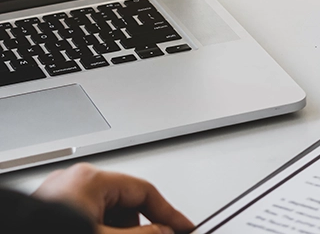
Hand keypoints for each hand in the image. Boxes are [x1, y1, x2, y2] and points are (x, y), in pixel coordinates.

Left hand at [32, 163, 194, 233]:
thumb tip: (165, 232)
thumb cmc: (46, 232)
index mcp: (91, 180)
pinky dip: (98, 229)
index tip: (185, 227)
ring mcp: (60, 195)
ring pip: (107, 211)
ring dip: (118, 229)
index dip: (169, 212)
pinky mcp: (50, 210)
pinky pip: (87, 216)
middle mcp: (74, 182)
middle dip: (139, 225)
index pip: (145, 190)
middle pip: (127, 201)